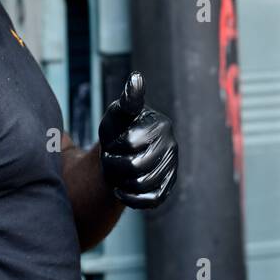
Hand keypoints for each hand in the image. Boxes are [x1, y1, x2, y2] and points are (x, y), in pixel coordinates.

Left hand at [98, 72, 176, 208]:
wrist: (121, 154)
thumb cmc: (118, 129)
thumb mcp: (118, 113)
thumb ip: (128, 99)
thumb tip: (136, 78)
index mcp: (161, 125)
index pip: (131, 142)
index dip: (114, 145)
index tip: (111, 141)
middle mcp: (172, 146)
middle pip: (136, 166)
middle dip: (115, 165)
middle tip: (108, 160)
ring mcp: (171, 168)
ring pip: (142, 184)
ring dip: (120, 181)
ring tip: (114, 172)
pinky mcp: (167, 188)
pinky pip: (150, 200)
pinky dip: (130, 197)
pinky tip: (120, 189)